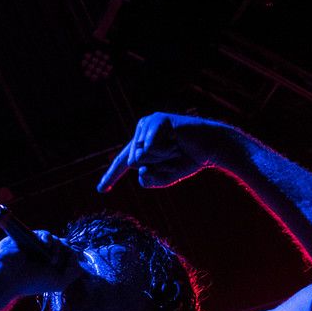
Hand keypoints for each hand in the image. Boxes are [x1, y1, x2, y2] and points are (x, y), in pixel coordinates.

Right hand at [0, 230, 84, 295]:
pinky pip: (46, 234)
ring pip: (58, 240)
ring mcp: (39, 246)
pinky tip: (45, 247)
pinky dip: (49, 240)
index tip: (72, 261)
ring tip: (51, 260)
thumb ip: (74, 271)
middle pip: (66, 247)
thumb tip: (78, 255)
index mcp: (53, 267)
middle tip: (59, 262)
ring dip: (58, 249)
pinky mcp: (31, 237)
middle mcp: (46, 256)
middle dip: (67, 253)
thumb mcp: (60, 282)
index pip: (69, 256)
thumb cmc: (33, 281)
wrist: (10, 275)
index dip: (73, 257)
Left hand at [97, 112, 234, 191]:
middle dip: (155, 167)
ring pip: (140, 156)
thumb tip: (136, 163)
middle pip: (132, 163)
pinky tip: (177, 142)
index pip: (123, 163)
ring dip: (162, 159)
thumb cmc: (187, 160)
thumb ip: (147, 178)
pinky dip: (165, 151)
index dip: (111, 176)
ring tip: (176, 149)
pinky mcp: (156, 120)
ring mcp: (146, 124)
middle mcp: (140, 133)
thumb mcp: (164, 178)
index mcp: (140, 146)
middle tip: (174, 156)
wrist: (210, 147)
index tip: (101, 190)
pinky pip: (150, 147)